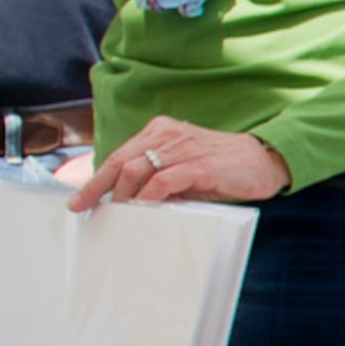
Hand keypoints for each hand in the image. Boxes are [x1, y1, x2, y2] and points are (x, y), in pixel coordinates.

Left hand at [71, 118, 290, 211]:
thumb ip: (158, 179)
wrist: (264, 160)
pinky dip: (148, 196)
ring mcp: (183, 147)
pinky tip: (141, 209)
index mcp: (161, 131)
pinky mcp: (198, 164)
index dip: (96, 178)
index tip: (80, 198)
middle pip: (120, 161)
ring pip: (137, 170)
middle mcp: (167, 134)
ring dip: (122, 195)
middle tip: (84, 207)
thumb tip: (130, 202)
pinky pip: (163, 181)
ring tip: (115, 214)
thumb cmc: (223, 168)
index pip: (119, 155)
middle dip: (98, 187)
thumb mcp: (184, 168)